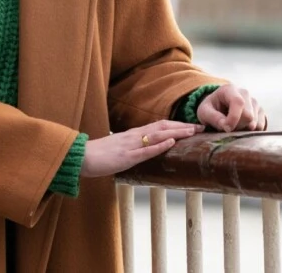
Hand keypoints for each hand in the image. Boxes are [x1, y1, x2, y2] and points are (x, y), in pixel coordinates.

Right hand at [80, 120, 202, 177]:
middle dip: (183, 126)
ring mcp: (130, 146)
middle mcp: (134, 136)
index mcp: (133, 135)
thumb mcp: (119, 149)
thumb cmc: (98, 155)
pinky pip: (145, 150)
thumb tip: (145, 150)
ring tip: (192, 131)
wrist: (80, 157)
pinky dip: (160, 145)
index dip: (176, 125)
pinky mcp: (126, 157)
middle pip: (162, 126)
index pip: (159, 126)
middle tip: (201, 126)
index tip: (192, 126)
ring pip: (157, 135)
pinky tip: (170, 142)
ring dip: (176, 132)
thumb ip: (132, 148)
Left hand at [196, 84, 266, 132]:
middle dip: (237, 126)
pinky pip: (260, 126)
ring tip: (233, 125)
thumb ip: (213, 118)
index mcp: (230, 89)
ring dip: (243, 129)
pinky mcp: (260, 111)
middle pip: (248, 115)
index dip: (234, 118)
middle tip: (226, 127)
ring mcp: (254, 102)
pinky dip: (250, 131)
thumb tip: (226, 126)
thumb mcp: (204, 112)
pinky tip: (241, 127)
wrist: (218, 106)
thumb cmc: (211, 108)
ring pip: (254, 122)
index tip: (226, 129)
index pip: (238, 102)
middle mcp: (245, 93)